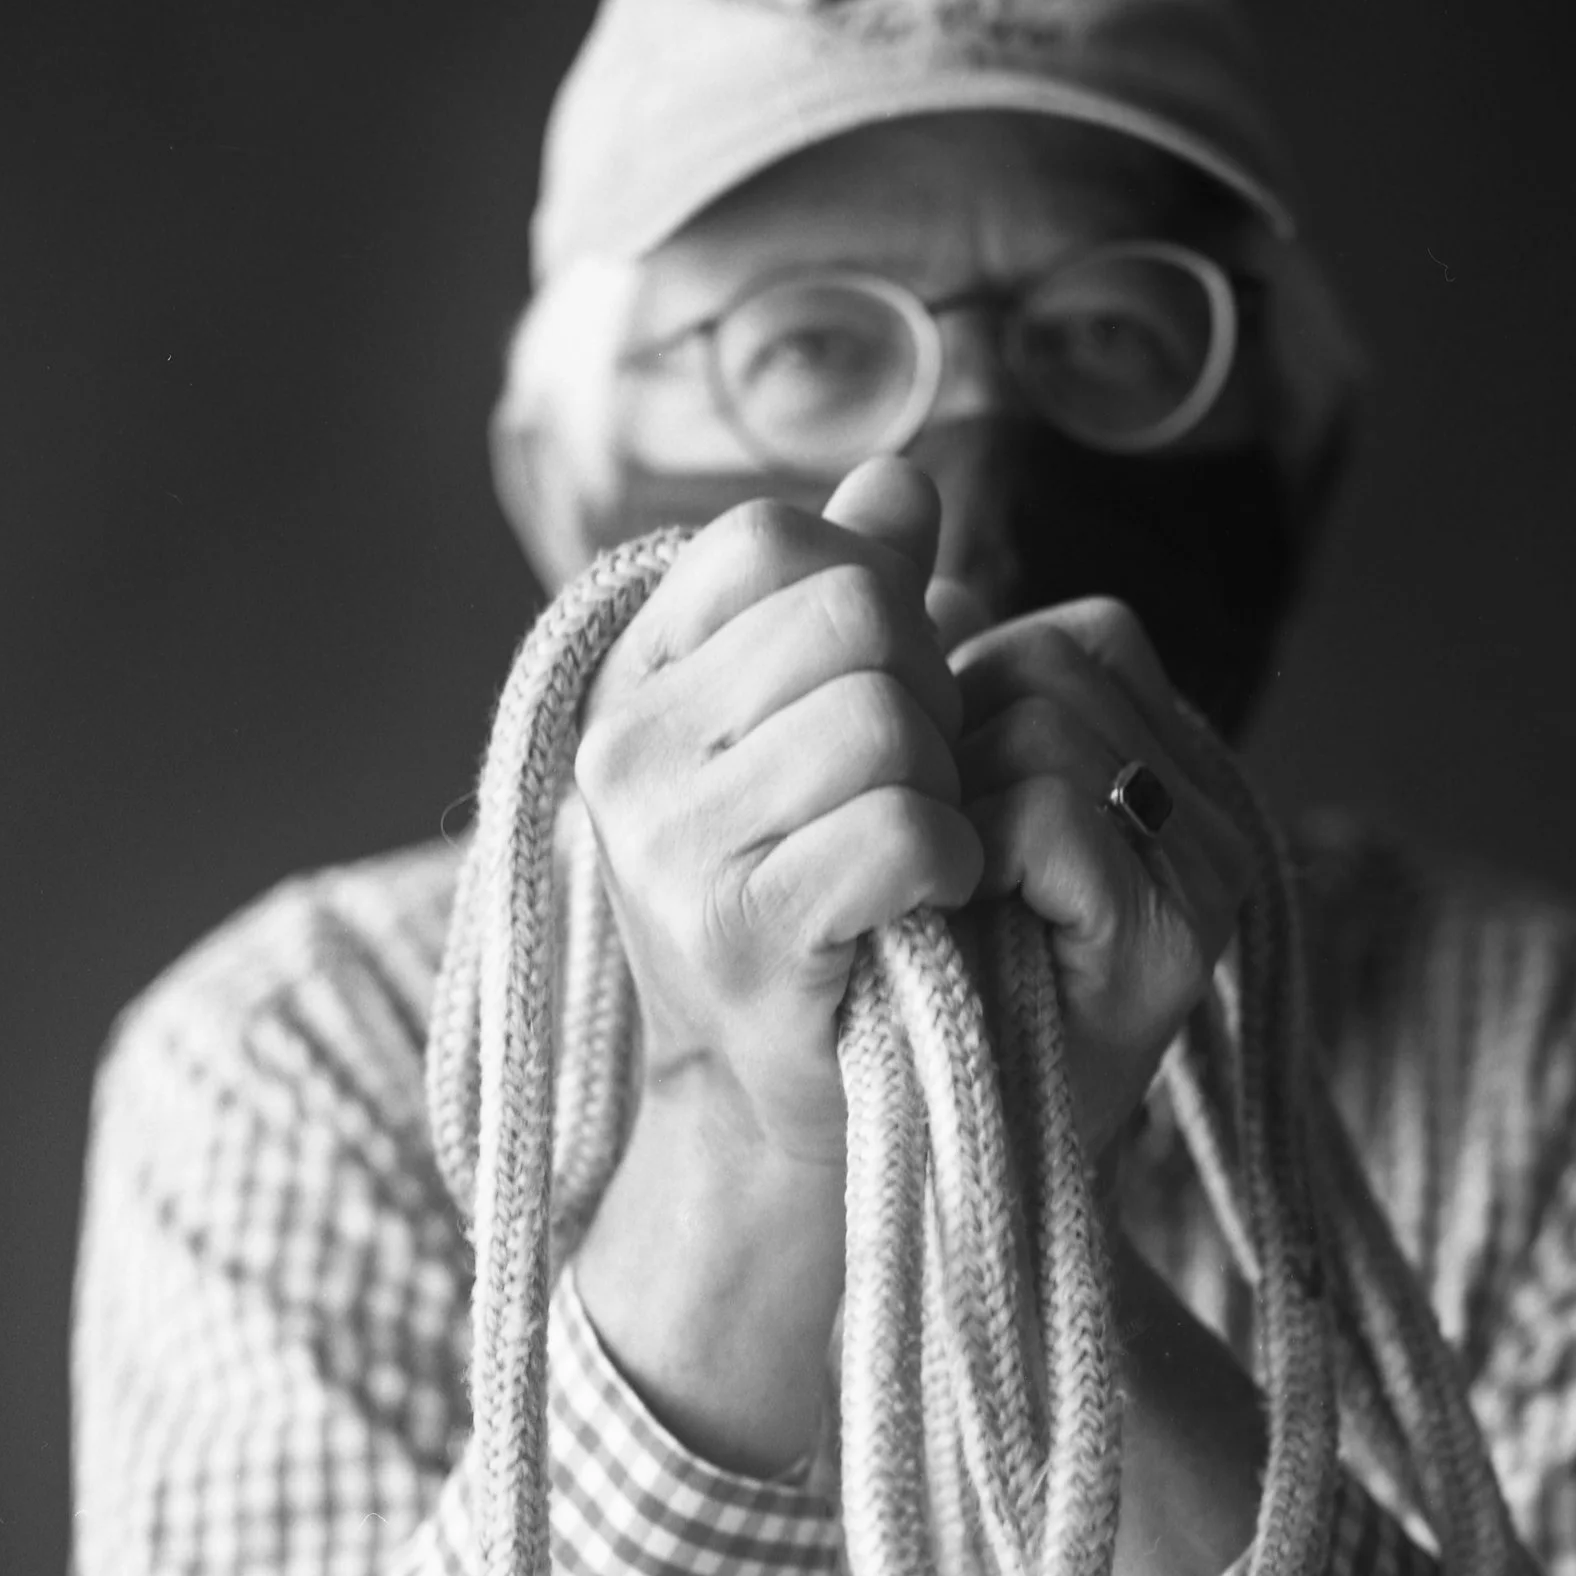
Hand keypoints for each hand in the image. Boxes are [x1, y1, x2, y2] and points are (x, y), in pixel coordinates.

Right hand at [574, 459, 979, 1174]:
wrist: (780, 1098)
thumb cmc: (811, 898)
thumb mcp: (810, 729)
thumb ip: (852, 593)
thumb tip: (901, 477)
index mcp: (636, 680)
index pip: (774, 539)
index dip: (868, 591)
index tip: (880, 689)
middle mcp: (626, 752)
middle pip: (854, 616)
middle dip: (927, 691)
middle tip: (919, 783)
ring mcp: (669, 846)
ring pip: (887, 720)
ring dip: (943, 784)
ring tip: (919, 848)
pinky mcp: (738, 934)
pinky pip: (901, 829)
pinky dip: (948, 858)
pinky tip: (932, 898)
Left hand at [943, 596, 1258, 1163]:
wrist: (896, 1153)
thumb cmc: (896, 968)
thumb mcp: (910, 791)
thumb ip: (923, 657)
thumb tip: (889, 486)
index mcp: (1162, 758)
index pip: (1076, 637)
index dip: (965, 692)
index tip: (924, 799)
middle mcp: (1206, 807)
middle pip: (1053, 663)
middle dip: (950, 744)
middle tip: (919, 860)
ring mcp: (1205, 878)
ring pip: (1046, 723)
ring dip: (954, 799)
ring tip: (936, 898)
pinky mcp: (1174, 944)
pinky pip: (1049, 809)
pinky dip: (979, 853)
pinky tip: (951, 918)